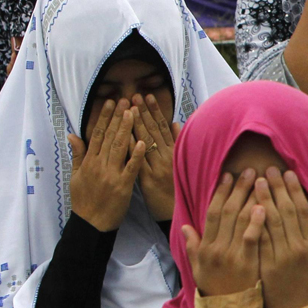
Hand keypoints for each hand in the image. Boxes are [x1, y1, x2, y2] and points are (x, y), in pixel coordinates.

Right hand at [69, 99, 145, 231]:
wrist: (91, 223)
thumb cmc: (84, 200)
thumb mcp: (76, 176)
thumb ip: (77, 154)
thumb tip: (73, 134)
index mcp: (89, 162)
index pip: (97, 134)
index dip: (105, 117)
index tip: (111, 102)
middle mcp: (99, 166)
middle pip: (110, 137)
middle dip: (118, 117)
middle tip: (126, 100)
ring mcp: (111, 175)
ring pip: (119, 148)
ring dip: (127, 129)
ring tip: (133, 112)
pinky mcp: (123, 186)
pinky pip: (131, 168)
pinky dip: (136, 155)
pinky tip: (142, 142)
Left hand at [131, 94, 178, 221]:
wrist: (175, 212)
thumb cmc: (177, 188)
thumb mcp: (181, 163)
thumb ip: (177, 142)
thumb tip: (176, 122)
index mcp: (174, 152)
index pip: (162, 127)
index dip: (154, 111)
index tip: (147, 96)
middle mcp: (167, 157)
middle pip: (153, 130)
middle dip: (143, 112)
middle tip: (134, 95)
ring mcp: (157, 167)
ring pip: (146, 142)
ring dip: (137, 124)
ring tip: (129, 107)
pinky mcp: (149, 179)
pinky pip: (139, 160)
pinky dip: (133, 147)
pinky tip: (126, 135)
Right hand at [183, 169, 264, 296]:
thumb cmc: (216, 288)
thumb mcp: (199, 268)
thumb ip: (193, 247)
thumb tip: (185, 227)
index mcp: (205, 246)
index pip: (212, 213)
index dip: (220, 192)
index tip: (228, 175)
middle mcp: (216, 248)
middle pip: (227, 211)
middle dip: (238, 189)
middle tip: (249, 170)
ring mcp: (231, 255)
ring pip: (239, 220)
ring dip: (250, 198)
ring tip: (260, 181)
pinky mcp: (246, 263)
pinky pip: (251, 239)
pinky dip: (256, 222)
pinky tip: (264, 206)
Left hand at [256, 169, 307, 307]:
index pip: (304, 211)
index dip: (296, 191)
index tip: (289, 174)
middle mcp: (299, 248)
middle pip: (287, 212)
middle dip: (277, 189)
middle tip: (268, 170)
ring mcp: (282, 257)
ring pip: (272, 222)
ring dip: (263, 200)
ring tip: (256, 182)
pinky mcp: (267, 266)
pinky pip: (260, 240)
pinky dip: (254, 222)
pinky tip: (247, 207)